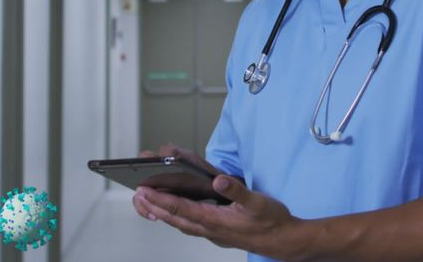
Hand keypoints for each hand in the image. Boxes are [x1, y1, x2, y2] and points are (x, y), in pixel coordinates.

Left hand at [132, 143, 306, 259]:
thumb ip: (237, 190)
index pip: (180, 209)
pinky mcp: (218, 232)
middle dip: (154, 207)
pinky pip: (191, 225)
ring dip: (163, 214)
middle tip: (137, 196)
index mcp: (215, 220)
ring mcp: (213, 233)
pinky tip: (176, 213)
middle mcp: (210, 229)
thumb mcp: (258, 202)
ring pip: (181, 223)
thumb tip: (217, 180)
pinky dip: (178, 218)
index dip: (160, 200)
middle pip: (175, 218)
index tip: (144, 191)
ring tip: (148, 204)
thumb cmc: (272, 221)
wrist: (284, 242)